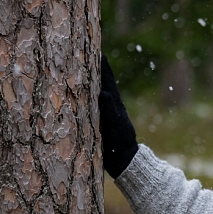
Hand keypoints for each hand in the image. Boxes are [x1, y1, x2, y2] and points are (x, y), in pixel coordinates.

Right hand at [98, 54, 137, 177]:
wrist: (124, 160)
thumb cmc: (120, 144)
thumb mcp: (115, 126)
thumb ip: (109, 110)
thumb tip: (103, 93)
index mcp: (115, 103)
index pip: (107, 81)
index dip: (103, 68)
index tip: (100, 53)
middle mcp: (112, 105)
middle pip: (104, 83)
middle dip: (98, 69)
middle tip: (93, 53)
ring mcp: (108, 112)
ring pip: (99, 91)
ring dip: (94, 79)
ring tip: (88, 67)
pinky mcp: (103, 120)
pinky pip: (95, 102)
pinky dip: (91, 94)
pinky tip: (88, 92)